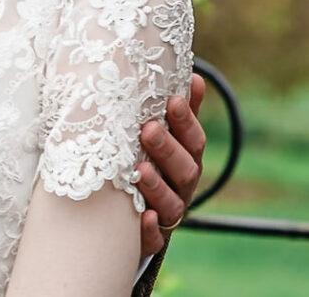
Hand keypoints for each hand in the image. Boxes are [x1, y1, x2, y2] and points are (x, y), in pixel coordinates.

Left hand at [136, 73, 206, 255]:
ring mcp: (166, 214)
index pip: (193, 140)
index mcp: (185, 161)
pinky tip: (144, 217)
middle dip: (168, 149)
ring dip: (157, 186)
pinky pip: (154, 239)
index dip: (186, 122)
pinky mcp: (149, 238)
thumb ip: (175, 111)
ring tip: (141, 170)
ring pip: (172, 204)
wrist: (121, 213)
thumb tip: (193, 74)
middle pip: (184, 170)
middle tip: (149, 129)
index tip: (173, 100)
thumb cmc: (142, 162)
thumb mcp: (158, 136)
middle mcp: (180, 187)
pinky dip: (150, 230)